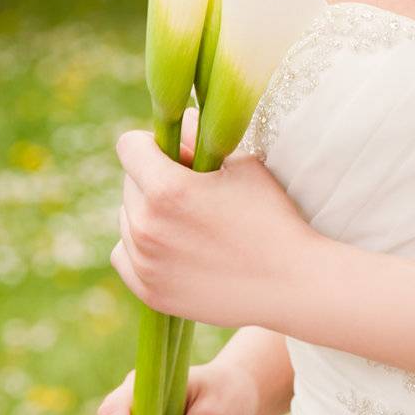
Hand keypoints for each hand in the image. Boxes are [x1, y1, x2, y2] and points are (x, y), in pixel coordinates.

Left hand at [110, 106, 320, 328]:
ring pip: (126, 218)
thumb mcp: (242, 164)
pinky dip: (140, 247)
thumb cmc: (272, 217)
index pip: (129, 146)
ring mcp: (145, 263)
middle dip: (153, 178)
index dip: (152, 143)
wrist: (292, 284)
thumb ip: (202, 138)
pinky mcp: (149, 292)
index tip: (175, 153)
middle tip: (192, 190)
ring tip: (190, 222)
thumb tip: (179, 121)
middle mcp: (147, 227)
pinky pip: (123, 255)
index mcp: (167, 190)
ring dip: (148, 212)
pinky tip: (172, 246)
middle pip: (129, 182)